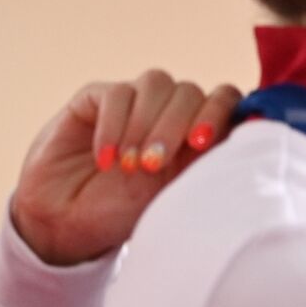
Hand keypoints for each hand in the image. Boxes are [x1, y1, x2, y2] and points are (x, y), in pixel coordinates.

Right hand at [10, 69, 241, 265]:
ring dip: (145, 123)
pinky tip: (106, 159)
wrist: (65, 224)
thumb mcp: (171, 195)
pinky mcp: (95, 98)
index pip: (225, 100)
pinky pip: (116, 94)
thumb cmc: (123, 213)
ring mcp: (134, 101)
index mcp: (196, 133)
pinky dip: (113, 126)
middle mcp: (168, 111)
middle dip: (174, 126)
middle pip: (190, 91)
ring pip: (156, 82)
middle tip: (152, 165)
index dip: (219, 112)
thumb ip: (202, 164)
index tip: (202, 143)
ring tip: (129, 165)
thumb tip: (241, 142)